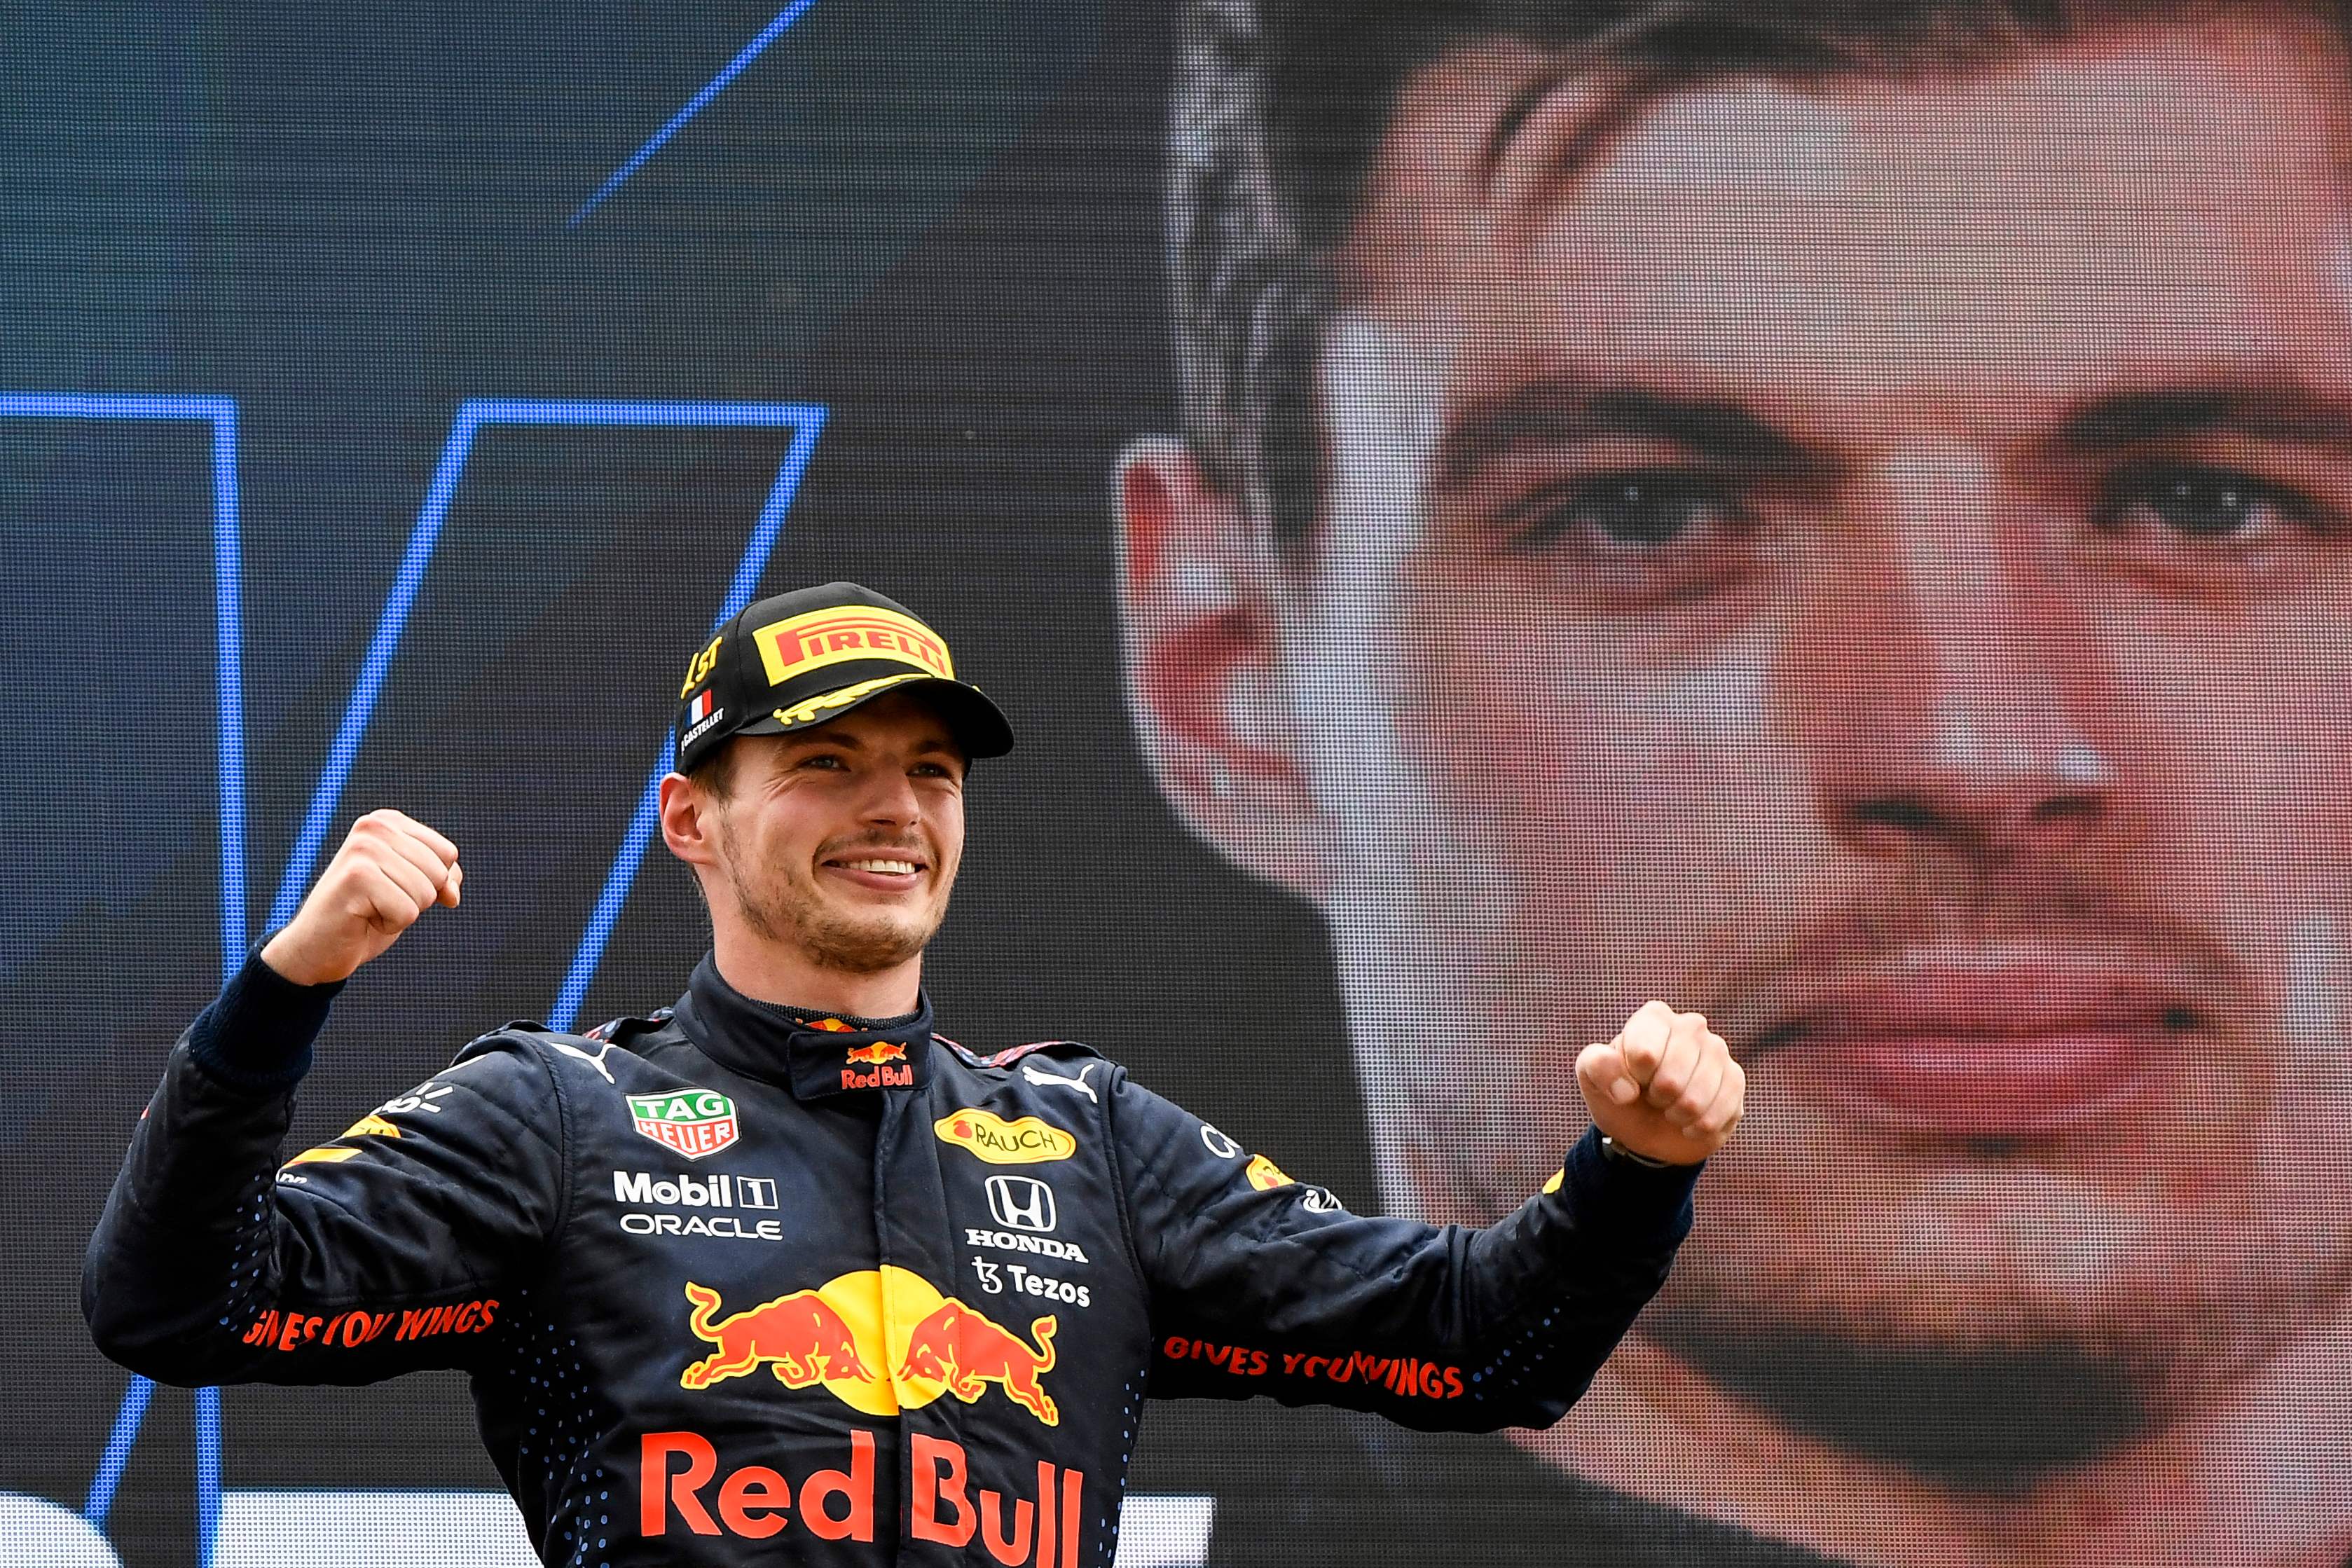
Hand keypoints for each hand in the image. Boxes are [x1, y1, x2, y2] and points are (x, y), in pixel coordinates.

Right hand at [259, 810, 462, 985]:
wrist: (317, 947)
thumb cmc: (366, 914)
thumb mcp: (410, 887)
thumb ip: (442, 877)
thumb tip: (452, 893)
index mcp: (387, 821)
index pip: (447, 854)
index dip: (433, 883)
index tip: (396, 888)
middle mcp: (373, 827)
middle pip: (439, 873)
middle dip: (417, 899)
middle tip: (379, 901)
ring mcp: (363, 849)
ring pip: (425, 893)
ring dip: (402, 913)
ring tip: (370, 908)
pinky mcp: (356, 878)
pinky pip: (407, 912)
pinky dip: (390, 925)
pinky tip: (362, 918)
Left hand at [1575, 1000, 1743, 1164]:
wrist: (1648, 1127)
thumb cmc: (1618, 1092)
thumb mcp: (1591, 1077)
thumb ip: (1597, 1066)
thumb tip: (1627, 1088)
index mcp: (1654, 1017)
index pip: (1644, 1054)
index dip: (1634, 1079)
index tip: (1632, 1080)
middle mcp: (1691, 1026)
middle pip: (1671, 1080)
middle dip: (1656, 1100)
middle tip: (1654, 1097)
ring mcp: (1718, 1051)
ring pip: (1696, 1099)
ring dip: (1678, 1116)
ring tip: (1671, 1108)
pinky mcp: (1735, 1079)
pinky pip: (1720, 1111)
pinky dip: (1699, 1126)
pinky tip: (1691, 1121)